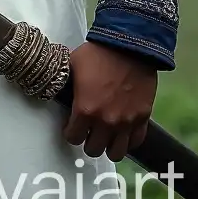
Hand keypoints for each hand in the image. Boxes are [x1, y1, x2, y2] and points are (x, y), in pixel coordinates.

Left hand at [62, 41, 156, 161]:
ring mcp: (126, 122)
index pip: (73, 138)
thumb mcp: (72, 65)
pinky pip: (135, 141)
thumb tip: (55, 87)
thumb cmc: (99, 53)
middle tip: (88, 130)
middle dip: (88, 140)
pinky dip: (128, 139)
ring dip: (108, 145)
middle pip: (93, 150)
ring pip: (115, 152)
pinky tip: (122, 130)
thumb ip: (64, 83)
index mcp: (85, 109)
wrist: (129, 45)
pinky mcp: (142, 118)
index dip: (70, 131)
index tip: (72, 126)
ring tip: (105, 134)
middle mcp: (106, 121)